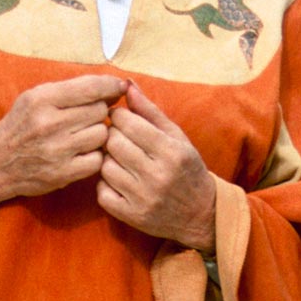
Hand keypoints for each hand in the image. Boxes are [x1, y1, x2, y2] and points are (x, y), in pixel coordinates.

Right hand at [0, 74, 125, 212]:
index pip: (90, 87)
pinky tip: (83, 153)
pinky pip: (97, 160)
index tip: (120, 86)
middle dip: (98, 112)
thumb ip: (71, 90)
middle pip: (99, 110)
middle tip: (88, 117)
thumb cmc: (20, 125)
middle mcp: (49, 123)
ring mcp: (56, 150)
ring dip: (98, 134)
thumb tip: (114, 86)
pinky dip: (95, 156)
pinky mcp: (62, 173)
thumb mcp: (35, 98)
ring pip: (101, 134)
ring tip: (83, 134)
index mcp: (42, 99)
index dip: (111, 85)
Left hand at [97, 82, 216, 252]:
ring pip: (104, 166)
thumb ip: (150, 110)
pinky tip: (118, 179)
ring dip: (108, 159)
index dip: (119, 116)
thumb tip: (127, 84)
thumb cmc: (186, 167)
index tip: (122, 118)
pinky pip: (101, 192)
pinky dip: (105, 184)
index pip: (127, 123)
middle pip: (113, 143)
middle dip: (111, 135)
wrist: (199, 213)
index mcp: (171, 151)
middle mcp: (157, 175)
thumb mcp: (176, 136)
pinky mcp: (132, 216)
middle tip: (118, 137)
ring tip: (120, 159)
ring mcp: (143, 198)